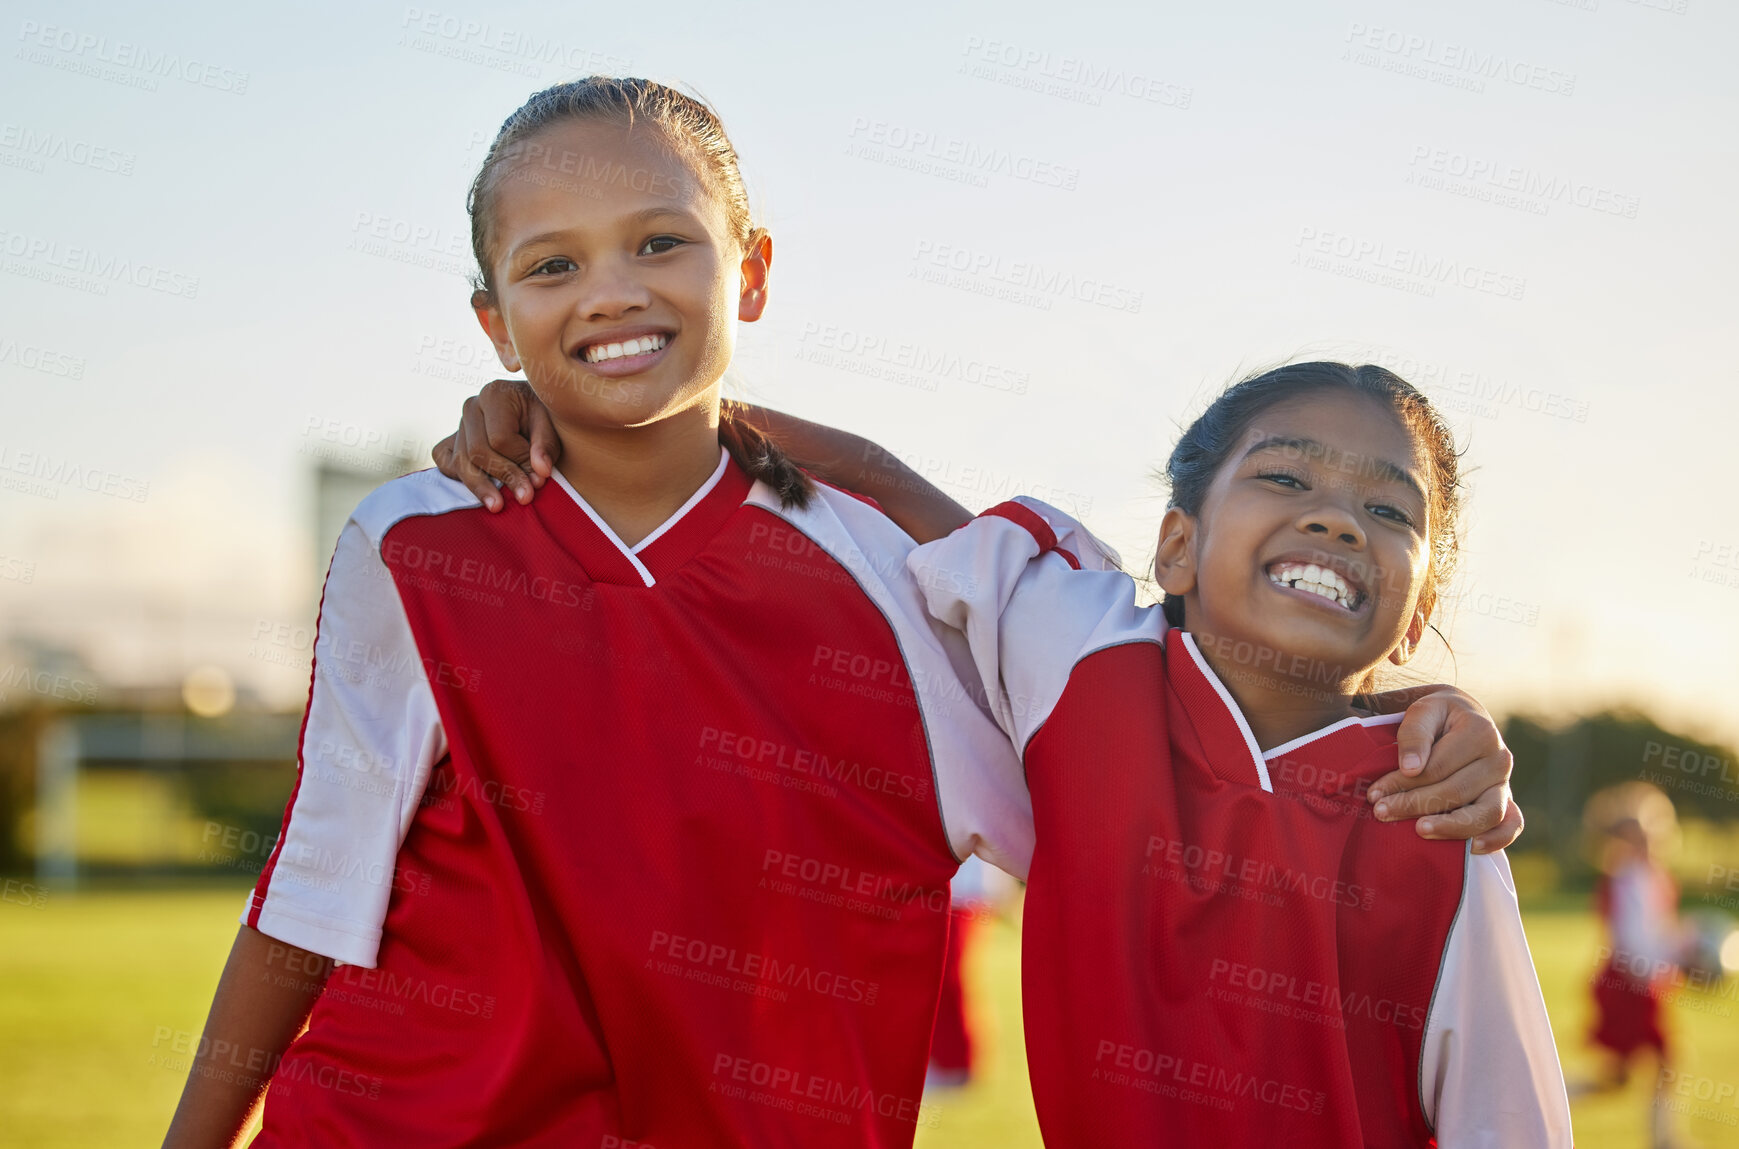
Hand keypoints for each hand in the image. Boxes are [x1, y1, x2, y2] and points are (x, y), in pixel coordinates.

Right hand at [430, 379, 560, 511]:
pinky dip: (457, 478)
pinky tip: (480, 490)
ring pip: (461, 462)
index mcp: (494, 394)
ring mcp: (459, 424)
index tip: (540, 478)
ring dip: (480, 487)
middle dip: (503, 477)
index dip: (520, 461)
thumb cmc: (544, 414)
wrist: (532, 409)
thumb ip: (547, 445)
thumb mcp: (552, 423)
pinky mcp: (451, 440)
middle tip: (526, 498)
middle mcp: (471, 407)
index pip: (500, 438)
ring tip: (498, 506)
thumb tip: (540, 472)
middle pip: (477, 451)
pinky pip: (445, 462)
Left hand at [1365, 685, 1522, 854]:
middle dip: (1414, 805)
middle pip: (1456, 791)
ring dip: (1451, 827)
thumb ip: (1414, 733)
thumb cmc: (1434, 715)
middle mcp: (1499, 758)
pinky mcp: (1507, 800)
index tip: (1374, 794)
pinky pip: (1511, 824)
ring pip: (1485, 813)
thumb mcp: (1421, 710)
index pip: (1437, 767)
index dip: (1403, 783)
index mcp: (1480, 731)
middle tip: (1381, 813)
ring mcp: (1505, 782)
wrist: (1457, 716)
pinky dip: (1496, 838)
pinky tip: (1470, 848)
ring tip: (1419, 831)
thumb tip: (1411, 768)